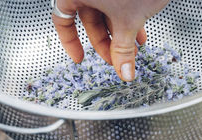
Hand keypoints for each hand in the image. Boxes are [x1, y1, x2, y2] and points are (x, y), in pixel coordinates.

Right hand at [52, 0, 169, 80]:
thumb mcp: (128, 21)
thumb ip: (123, 50)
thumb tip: (123, 71)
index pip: (61, 19)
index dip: (70, 42)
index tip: (80, 58)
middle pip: (89, 20)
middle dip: (106, 43)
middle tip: (118, 59)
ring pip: (106, 13)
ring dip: (120, 34)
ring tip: (134, 49)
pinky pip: (117, 5)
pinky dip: (127, 20)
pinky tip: (139, 33)